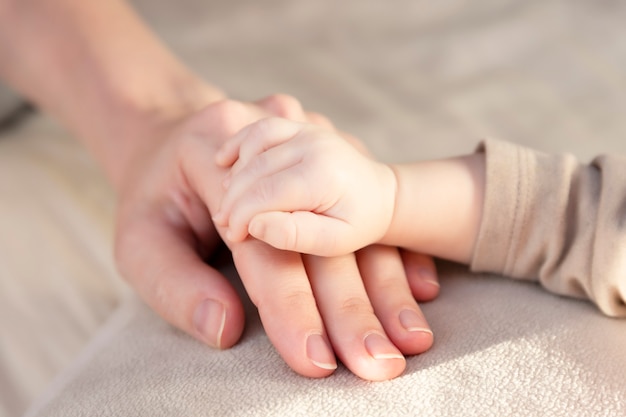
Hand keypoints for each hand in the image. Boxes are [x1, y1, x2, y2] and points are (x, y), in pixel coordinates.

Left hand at [114, 95, 435, 380]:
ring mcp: (310, 143)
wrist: (177, 138)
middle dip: (349, 307)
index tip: (315, 361)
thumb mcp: (139, 239)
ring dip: (386, 285)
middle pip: (319, 238)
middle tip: (378, 363)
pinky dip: (397, 250)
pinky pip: (373, 207)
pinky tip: (422, 287)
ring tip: (411, 338)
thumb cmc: (157, 198)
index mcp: (215, 156)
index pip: (264, 247)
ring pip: (356, 222)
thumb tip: (225, 329)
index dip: (289, 307)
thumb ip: (175, 283)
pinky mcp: (331, 156)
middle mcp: (274, 142)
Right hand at [214, 117, 396, 255]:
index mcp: (322, 175)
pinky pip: (262, 128)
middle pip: (255, 170)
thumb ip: (295, 235)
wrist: (381, 195)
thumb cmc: (357, 223)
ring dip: (234, 173)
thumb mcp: (334, 242)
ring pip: (254, 144)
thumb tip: (255, 224)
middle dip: (233, 200)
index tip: (233, 236)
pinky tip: (224, 161)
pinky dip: (240, 143)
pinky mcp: (301, 126)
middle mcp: (313, 145)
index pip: (265, 195)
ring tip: (226, 201)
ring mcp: (307, 131)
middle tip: (224, 224)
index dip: (242, 217)